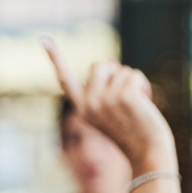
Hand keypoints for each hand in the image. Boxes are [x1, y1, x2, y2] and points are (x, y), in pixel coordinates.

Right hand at [42, 37, 175, 174]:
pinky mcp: (125, 96)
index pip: (65, 80)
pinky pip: (134, 75)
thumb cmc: (133, 132)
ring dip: (132, 82)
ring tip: (136, 106)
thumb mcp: (110, 111)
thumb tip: (109, 63)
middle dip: (114, 72)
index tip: (43, 39)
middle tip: (124, 96)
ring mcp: (106, 100)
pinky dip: (143, 85)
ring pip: (120, 70)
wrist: (148, 153)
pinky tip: (144, 104)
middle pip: (99, 65)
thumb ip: (104, 89)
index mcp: (82, 108)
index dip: (55, 58)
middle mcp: (90, 104)